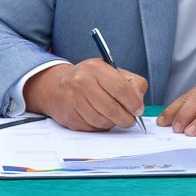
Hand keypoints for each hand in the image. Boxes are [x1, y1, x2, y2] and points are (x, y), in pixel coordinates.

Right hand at [23, 59, 147, 131]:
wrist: (56, 87)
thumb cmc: (89, 79)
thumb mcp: (110, 71)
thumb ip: (130, 82)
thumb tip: (139, 103)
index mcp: (94, 68)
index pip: (120, 88)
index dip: (133, 102)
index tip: (138, 109)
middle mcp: (81, 83)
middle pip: (112, 108)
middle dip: (126, 118)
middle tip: (131, 120)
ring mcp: (73, 101)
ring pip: (103, 121)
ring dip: (114, 123)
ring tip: (115, 117)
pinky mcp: (70, 117)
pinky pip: (93, 127)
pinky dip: (102, 126)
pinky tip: (101, 118)